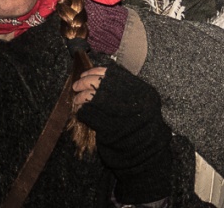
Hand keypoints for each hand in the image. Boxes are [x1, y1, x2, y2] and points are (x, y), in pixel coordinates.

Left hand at [75, 63, 173, 204]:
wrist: (146, 151)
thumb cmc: (140, 125)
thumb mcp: (141, 103)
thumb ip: (125, 91)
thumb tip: (100, 76)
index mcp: (142, 91)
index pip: (115, 74)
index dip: (97, 71)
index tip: (86, 73)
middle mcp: (133, 100)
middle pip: (102, 83)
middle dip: (85, 81)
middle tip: (77, 84)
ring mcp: (121, 114)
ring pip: (93, 97)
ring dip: (80, 96)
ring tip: (77, 98)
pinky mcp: (109, 129)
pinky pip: (89, 114)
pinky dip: (82, 110)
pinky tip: (80, 110)